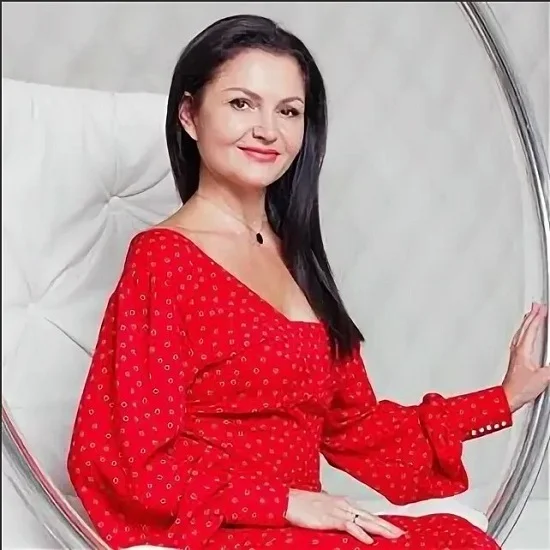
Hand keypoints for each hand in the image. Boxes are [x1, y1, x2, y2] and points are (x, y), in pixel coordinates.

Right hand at [284, 489, 404, 544]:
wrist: (289, 500)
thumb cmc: (303, 503)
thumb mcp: (323, 506)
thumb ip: (334, 510)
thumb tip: (342, 516)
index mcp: (343, 502)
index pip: (366, 513)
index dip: (381, 521)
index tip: (394, 528)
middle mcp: (343, 504)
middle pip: (369, 516)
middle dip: (386, 526)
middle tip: (401, 534)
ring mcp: (337, 510)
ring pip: (364, 520)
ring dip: (380, 529)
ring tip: (393, 537)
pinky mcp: (330, 518)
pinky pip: (349, 526)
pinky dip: (360, 533)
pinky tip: (369, 540)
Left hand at [503, 302, 549, 412]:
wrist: (508, 397)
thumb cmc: (520, 388)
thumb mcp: (544, 377)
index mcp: (523, 350)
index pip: (531, 329)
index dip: (537, 318)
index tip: (542, 308)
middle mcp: (517, 350)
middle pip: (524, 328)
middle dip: (531, 316)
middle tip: (536, 306)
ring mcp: (515, 354)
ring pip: (521, 333)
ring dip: (527, 323)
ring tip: (531, 315)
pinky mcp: (516, 359)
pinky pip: (519, 340)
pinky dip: (524, 332)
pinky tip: (525, 334)